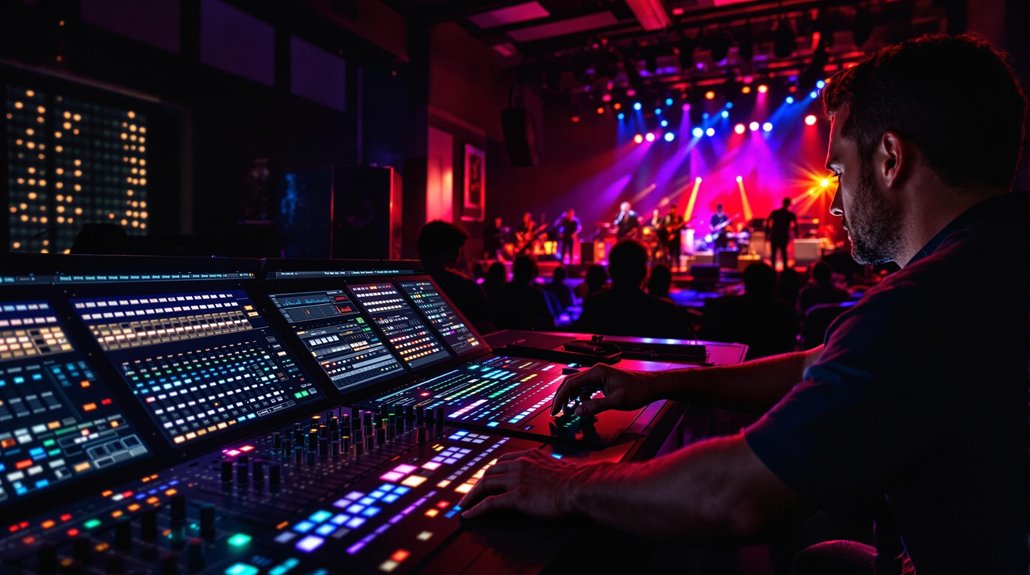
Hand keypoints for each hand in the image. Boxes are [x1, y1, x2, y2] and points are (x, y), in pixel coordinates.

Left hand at [459, 449, 598, 518]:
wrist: (581, 487)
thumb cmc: (576, 480)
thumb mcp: (558, 467)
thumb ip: (547, 469)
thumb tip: (548, 477)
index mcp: (529, 455)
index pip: (502, 461)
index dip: (491, 471)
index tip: (485, 478)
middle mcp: (520, 463)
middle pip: (490, 471)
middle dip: (478, 483)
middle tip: (470, 494)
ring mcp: (516, 479)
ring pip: (485, 485)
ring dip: (471, 496)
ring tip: (464, 505)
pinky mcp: (516, 496)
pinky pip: (489, 502)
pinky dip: (475, 509)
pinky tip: (468, 514)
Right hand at [550, 364, 656, 416]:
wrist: (652, 386)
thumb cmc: (638, 390)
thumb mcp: (616, 401)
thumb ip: (595, 406)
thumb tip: (577, 412)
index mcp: (597, 372)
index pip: (571, 384)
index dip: (560, 397)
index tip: (555, 410)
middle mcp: (595, 371)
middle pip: (571, 383)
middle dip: (561, 397)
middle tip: (556, 411)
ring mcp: (598, 376)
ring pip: (577, 386)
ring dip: (570, 397)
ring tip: (566, 410)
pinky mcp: (602, 381)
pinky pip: (586, 388)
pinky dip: (580, 397)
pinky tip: (581, 406)